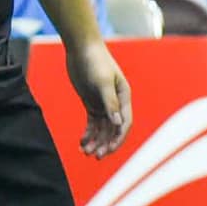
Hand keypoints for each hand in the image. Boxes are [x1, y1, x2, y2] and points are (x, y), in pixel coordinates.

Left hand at [67, 40, 130, 157]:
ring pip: (102, 128)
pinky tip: (81, 142)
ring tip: (86, 152)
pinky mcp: (92, 103)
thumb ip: (110, 102)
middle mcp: (116, 102)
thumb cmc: (95, 61)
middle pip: (114, 129)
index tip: (108, 150)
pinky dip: (88, 134)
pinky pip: (92, 123)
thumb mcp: (102, 82)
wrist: (81, 48)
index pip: (125, 123)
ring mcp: (104, 103)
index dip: (118, 138)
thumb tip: (118, 123)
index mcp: (124, 97)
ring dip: (96, 141)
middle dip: (106, 144)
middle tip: (96, 156)